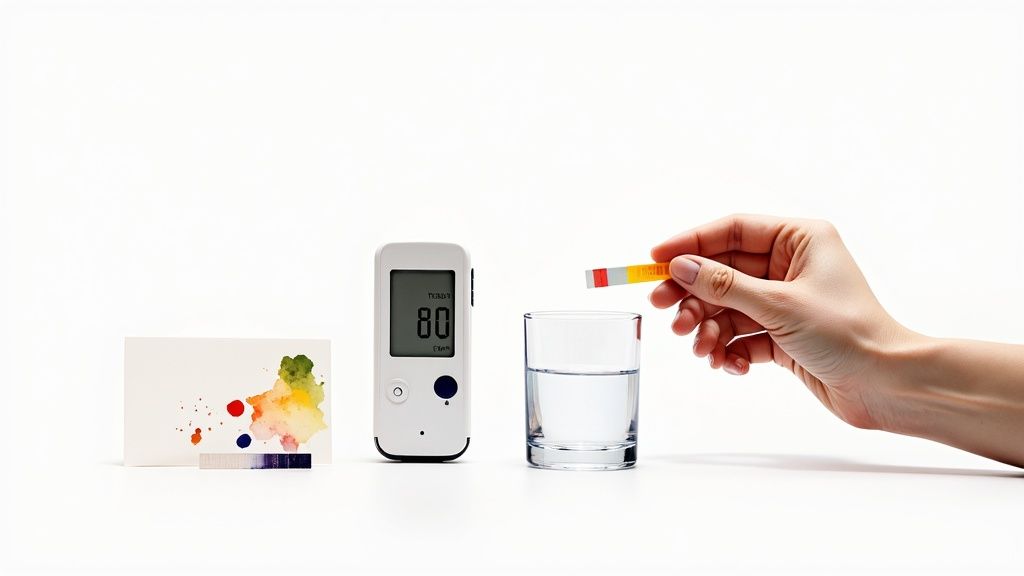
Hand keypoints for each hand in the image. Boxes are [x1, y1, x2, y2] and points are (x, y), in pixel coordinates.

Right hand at [649, 214, 911, 430]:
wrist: (887, 386)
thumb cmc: (849, 334)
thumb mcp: (779, 305)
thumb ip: (724, 285)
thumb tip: (680, 267)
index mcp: (800, 239)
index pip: (733, 230)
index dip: (691, 243)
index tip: (655, 260)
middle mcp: (792, 265)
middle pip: (723, 271)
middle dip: (693, 295)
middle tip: (664, 312)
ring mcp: (786, 301)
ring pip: (727, 307)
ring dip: (708, 328)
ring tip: (701, 349)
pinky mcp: (784, 335)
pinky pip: (741, 335)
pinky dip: (729, 350)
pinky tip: (729, 364)